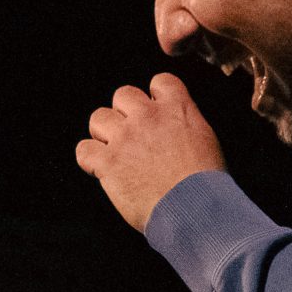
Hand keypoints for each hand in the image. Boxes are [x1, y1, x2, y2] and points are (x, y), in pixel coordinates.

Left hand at [75, 73, 225, 232]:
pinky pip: (84, 150)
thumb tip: (173, 128)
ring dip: (104, 133)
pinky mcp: (109, 162)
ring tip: (114, 153)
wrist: (196, 210)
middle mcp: (148, 117)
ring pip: (99, 118)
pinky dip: (89, 159)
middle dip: (126, 114)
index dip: (155, 97)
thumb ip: (185, 126)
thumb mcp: (205, 142)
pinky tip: (101, 170)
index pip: (160, 81)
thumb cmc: (206, 185)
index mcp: (177, 109)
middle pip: (123, 95)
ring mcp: (126, 138)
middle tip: (133, 137)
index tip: (155, 114)